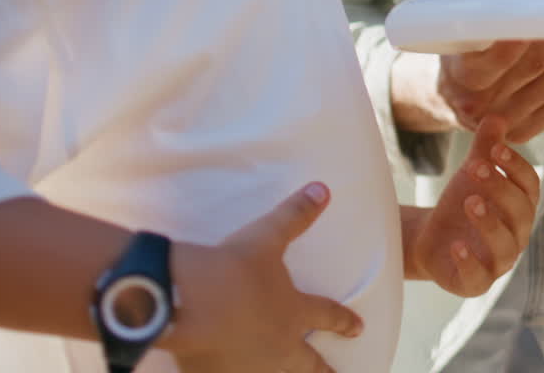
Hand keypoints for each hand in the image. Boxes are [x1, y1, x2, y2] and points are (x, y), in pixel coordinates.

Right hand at [164, 183, 362, 372]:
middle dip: (324, 371)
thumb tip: (323, 189)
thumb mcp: (265, 237)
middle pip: (308, 365)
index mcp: (293, 312)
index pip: (328, 316)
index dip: (345, 321)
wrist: (184, 301)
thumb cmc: (231, 268)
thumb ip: (294, 215)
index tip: (359, 329)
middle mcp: (278, 346)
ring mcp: (249, 366)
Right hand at [393, 41, 543, 143]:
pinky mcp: (527, 130)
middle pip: (534, 67)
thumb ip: (494, 15)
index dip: (523, 37)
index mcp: (462, 78)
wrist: (448, 100)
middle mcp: (483, 105)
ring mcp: (507, 122)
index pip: (496, 57)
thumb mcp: (461, 32)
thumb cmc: (459, 55)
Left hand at [405, 116, 541, 296]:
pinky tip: (455, 244)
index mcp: (521, 206)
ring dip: (490, 223)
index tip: (495, 148)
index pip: (530, 185)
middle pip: (521, 212)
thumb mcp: (473, 173)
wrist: (432, 240)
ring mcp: (498, 262)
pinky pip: (479, 277)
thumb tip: (497, 116)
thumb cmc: (462, 204)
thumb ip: (485, 147)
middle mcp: (517, 235)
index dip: (516, 166)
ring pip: (506, 246)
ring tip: (470, 201)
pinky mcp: (475, 282)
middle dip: (500, 188)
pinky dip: (469, 262)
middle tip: (474, 167)